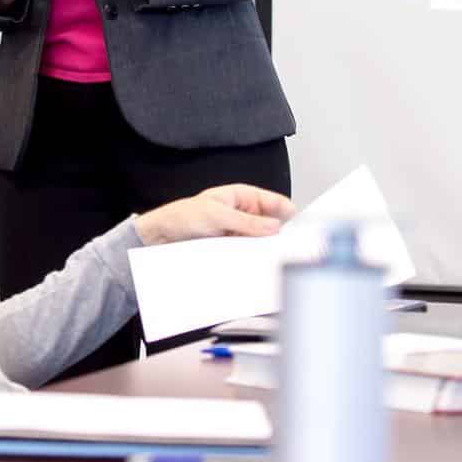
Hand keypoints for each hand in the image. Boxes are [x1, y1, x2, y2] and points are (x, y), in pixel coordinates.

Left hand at [133, 184, 296, 246]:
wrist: (162, 237)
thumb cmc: (183, 216)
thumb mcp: (216, 215)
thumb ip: (246, 221)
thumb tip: (274, 226)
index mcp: (242, 196)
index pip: (274, 202)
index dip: (288, 213)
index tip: (299, 227)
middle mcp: (245, 214)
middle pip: (273, 224)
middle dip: (281, 234)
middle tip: (290, 247)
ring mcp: (240, 232)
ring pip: (263, 241)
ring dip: (268, 249)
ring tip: (276, 259)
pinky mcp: (234, 249)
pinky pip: (251, 253)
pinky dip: (256, 258)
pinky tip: (260, 266)